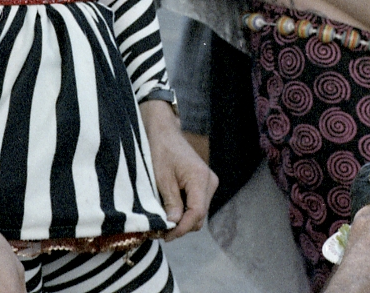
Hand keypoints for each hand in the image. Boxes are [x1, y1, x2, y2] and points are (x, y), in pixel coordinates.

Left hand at [140, 99, 217, 240]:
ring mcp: (208, 183)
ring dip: (182, 220)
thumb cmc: (161, 151)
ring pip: (197, 213)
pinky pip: (196, 204)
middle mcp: (209, 182)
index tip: (166, 236)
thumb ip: (171, 202)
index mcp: (200, 178)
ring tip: (163, 221)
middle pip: (198, 216)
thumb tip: (175, 226)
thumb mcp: (161, 178)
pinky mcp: (203, 184)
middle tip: (160, 231)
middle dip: (181, 226)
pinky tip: (169, 210)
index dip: (182, 228)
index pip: (196, 213)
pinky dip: (184, 211)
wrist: (164, 132)